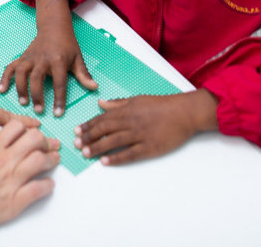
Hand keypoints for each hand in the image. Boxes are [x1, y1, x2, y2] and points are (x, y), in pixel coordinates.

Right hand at [0, 0, 96, 116]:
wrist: (53, 27)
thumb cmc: (67, 45)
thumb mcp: (78, 58)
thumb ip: (84, 74)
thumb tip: (94, 88)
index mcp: (58, 60)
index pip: (59, 82)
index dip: (59, 99)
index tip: (58, 113)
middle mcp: (42, 58)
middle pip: (37, 77)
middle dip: (37, 94)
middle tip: (38, 110)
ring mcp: (30, 57)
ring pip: (21, 72)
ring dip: (20, 87)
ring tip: (23, 102)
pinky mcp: (22, 57)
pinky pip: (11, 67)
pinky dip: (5, 77)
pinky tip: (2, 89)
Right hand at [0, 121, 58, 242]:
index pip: (18, 127)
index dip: (28, 127)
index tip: (33, 131)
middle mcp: (3, 161)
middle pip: (35, 140)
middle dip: (44, 140)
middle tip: (48, 144)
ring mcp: (10, 181)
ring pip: (41, 161)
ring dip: (51, 159)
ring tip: (54, 159)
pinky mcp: (13, 202)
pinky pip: (39, 189)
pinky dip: (47, 185)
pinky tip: (49, 183)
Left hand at [73, 89, 218, 165]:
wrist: (184, 112)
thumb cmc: (162, 105)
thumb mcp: (137, 99)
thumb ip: (118, 103)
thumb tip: (101, 103)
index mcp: (127, 110)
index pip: (103, 118)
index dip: (88, 125)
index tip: (77, 131)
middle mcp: (131, 122)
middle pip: (105, 130)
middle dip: (89, 137)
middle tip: (76, 144)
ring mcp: (140, 135)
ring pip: (114, 141)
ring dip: (98, 147)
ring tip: (85, 153)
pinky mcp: (150, 147)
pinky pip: (130, 153)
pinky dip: (117, 158)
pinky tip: (105, 161)